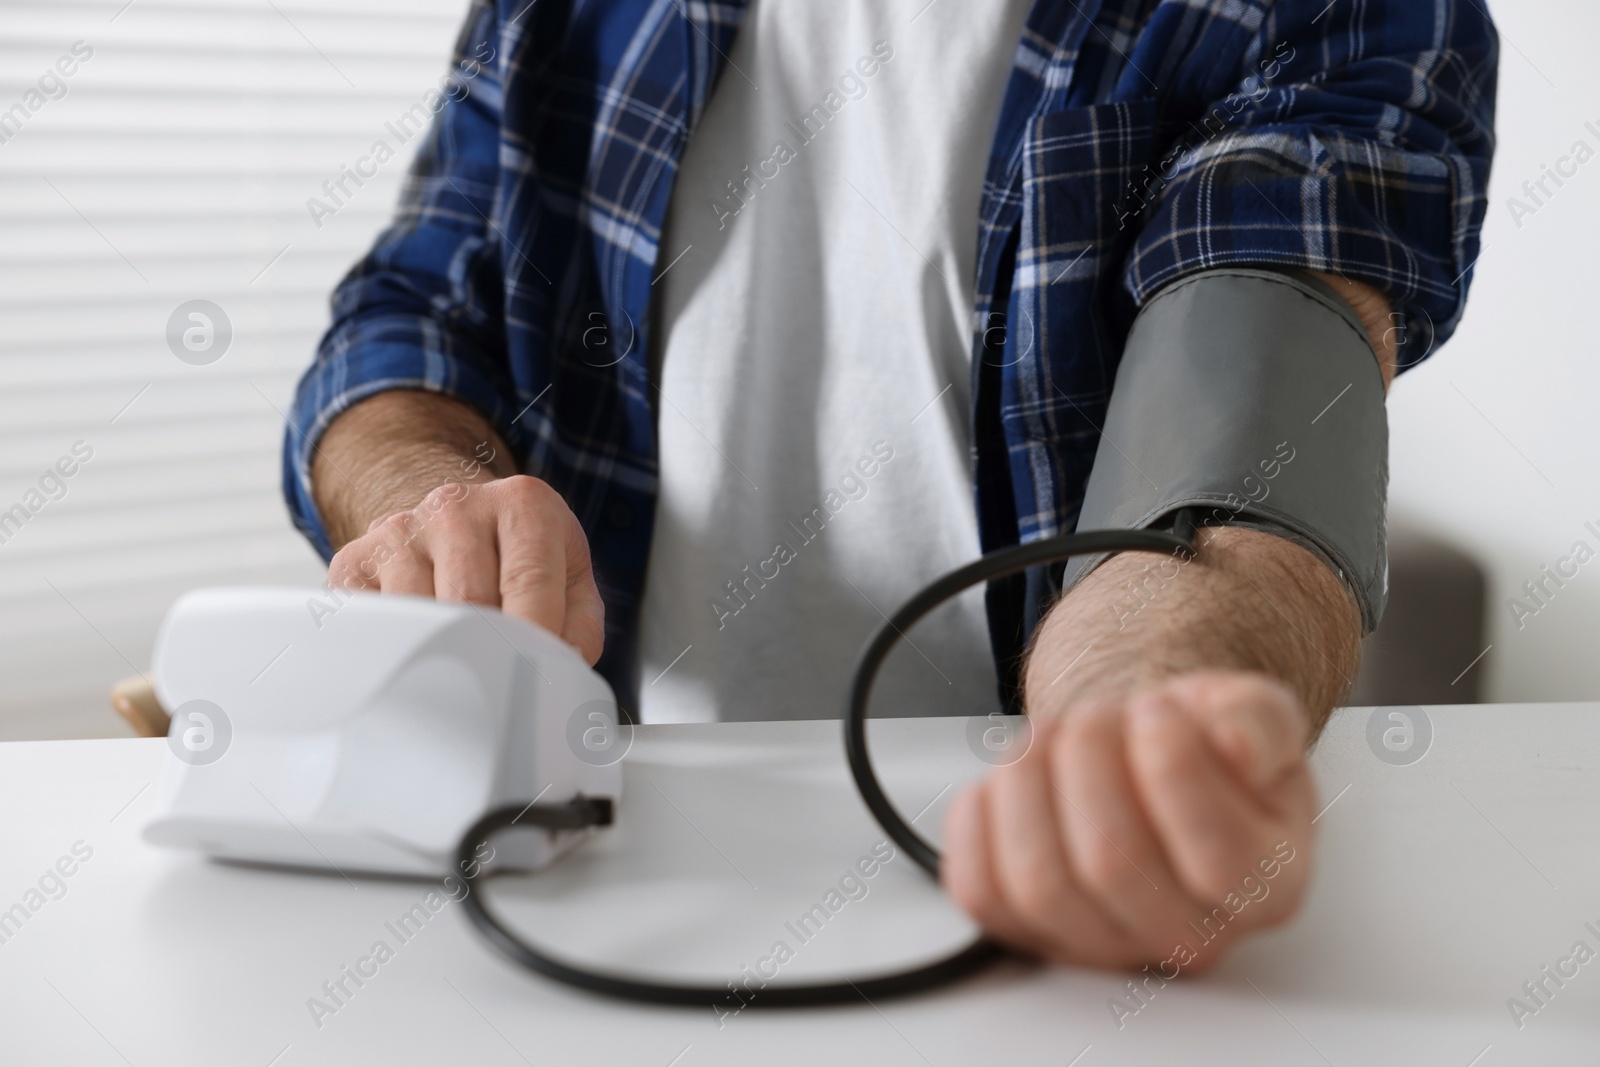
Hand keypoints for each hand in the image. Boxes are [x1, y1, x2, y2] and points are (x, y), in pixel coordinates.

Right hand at [326, 474, 604, 664]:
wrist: (456, 521)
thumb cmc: (519, 560)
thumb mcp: (568, 578)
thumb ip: (580, 628)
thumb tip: (558, 672)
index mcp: (523, 504)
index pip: (530, 582)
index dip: (535, 641)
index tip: (536, 683)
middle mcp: (458, 507)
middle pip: (470, 603)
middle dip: (488, 657)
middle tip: (499, 698)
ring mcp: (401, 530)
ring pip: (417, 617)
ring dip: (438, 659)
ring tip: (459, 681)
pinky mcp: (355, 559)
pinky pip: (370, 623)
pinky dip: (393, 653)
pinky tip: (414, 659)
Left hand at [942, 670, 1315, 972]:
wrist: (1141, 754)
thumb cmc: (1196, 744)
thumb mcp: (1252, 712)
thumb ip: (1260, 722)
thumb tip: (1235, 746)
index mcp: (1265, 886)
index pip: (1219, 860)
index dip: (1172, 768)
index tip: (1156, 708)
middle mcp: (1189, 936)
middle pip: (1112, 863)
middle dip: (1088, 759)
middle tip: (1094, 715)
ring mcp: (1104, 945)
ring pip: (1038, 882)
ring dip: (1028, 783)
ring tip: (1049, 739)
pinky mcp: (1029, 932)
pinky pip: (980, 890)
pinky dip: (979, 820)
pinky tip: (1009, 781)